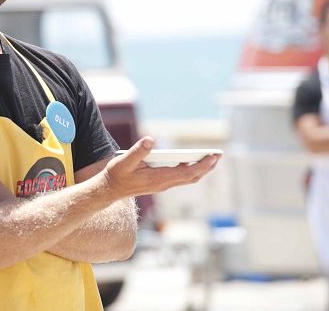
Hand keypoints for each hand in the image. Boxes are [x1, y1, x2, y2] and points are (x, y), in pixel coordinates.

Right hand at [102, 137, 219, 199]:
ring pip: (188, 179)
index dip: (201, 164)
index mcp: (158, 178)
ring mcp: (163, 185)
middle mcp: (164, 184)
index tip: (212, 156)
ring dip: (201, 169)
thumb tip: (151, 139)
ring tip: (211, 159)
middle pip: (192, 177)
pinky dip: (192, 171)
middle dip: (206, 167)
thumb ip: (138, 151)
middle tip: (218, 155)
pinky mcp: (160, 184)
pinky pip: (182, 178)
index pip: (187, 172)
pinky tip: (194, 162)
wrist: (110, 190)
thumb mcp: (124, 161)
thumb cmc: (117, 174)